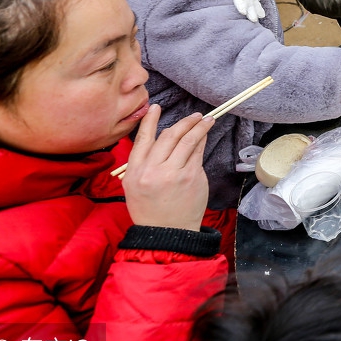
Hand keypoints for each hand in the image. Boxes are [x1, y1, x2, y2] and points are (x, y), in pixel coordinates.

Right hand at [123, 104, 213, 231]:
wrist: (167, 233)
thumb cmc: (150, 208)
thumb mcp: (134, 186)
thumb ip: (144, 162)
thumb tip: (163, 136)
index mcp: (135, 171)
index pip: (142, 139)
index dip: (150, 121)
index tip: (155, 107)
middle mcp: (153, 170)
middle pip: (169, 136)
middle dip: (183, 123)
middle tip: (195, 116)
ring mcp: (174, 173)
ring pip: (187, 141)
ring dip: (198, 127)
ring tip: (206, 120)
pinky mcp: (192, 176)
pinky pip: (198, 152)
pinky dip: (202, 141)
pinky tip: (205, 135)